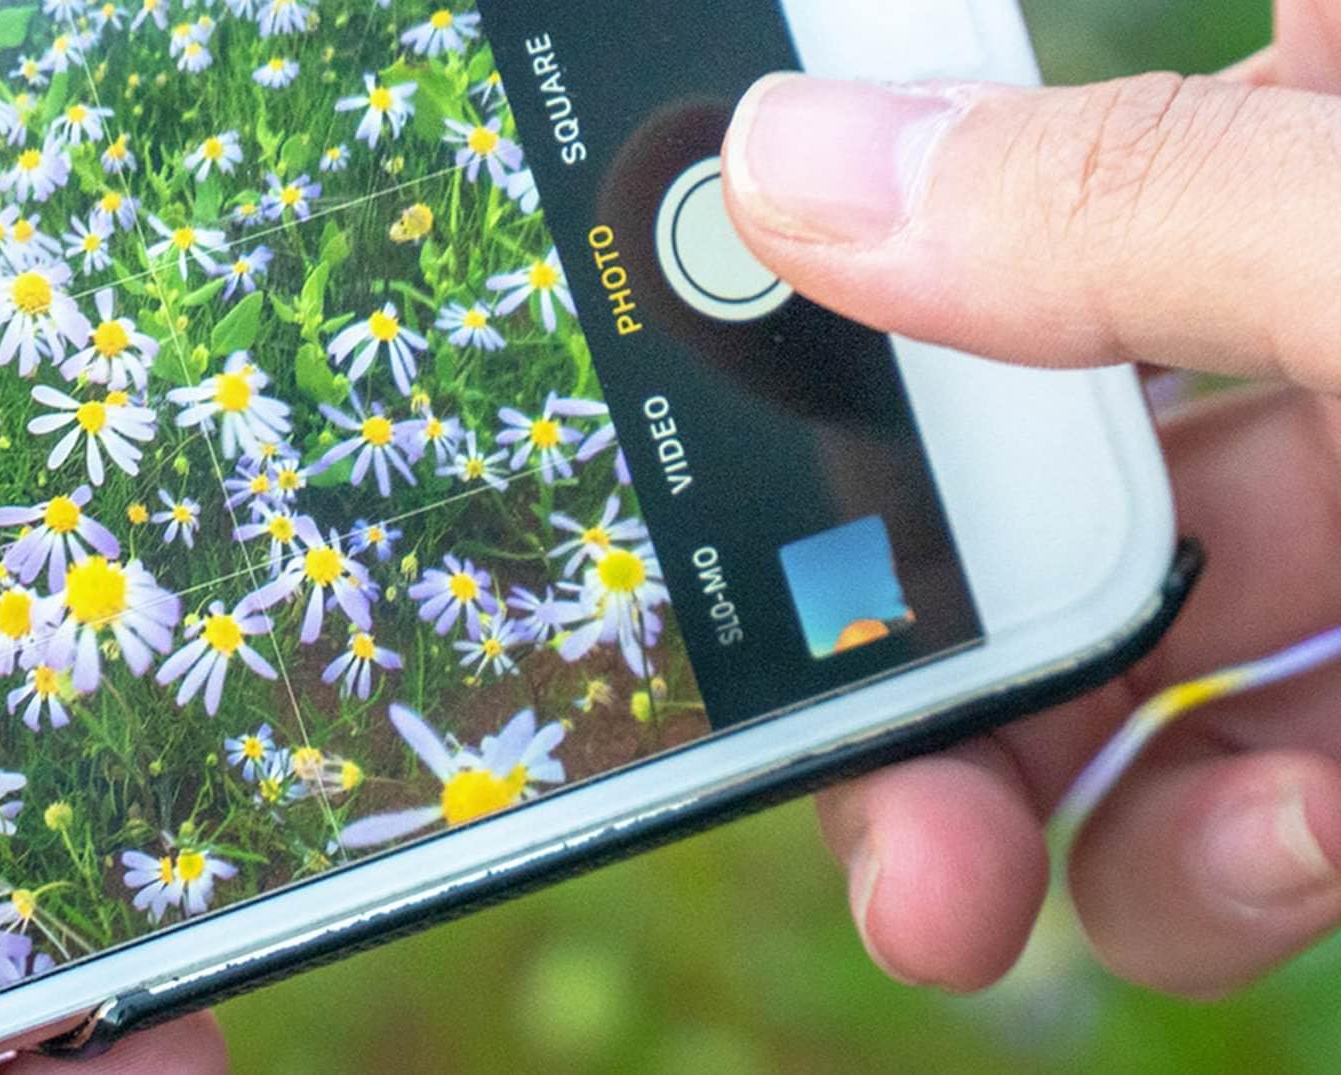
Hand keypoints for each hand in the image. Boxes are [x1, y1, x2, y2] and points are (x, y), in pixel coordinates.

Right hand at [720, 0, 1340, 997]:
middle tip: (805, 713)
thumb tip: (783, 168)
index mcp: (1329, 128)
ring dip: (1026, 782)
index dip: (860, 184)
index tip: (690, 278)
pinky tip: (1288, 855)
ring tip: (1009, 884)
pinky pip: (1246, 786)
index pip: (1030, 124)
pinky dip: (1213, 860)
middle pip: (1014, 417)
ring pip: (1107, 636)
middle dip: (896, 596)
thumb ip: (1146, 214)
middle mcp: (1323, 300)